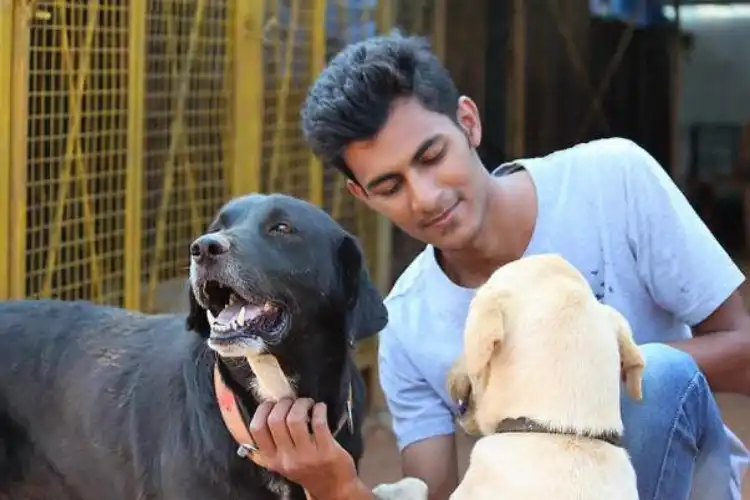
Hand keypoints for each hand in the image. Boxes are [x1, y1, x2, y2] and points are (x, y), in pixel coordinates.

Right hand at [248, 398, 364, 499]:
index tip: (272, 403)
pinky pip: (318, 422)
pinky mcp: (326, 451)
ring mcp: (306, 456)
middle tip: (293, 401)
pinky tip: (320, 408)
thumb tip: (271, 409)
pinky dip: (319, 409)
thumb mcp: (285, 462)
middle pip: (275, 420)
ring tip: (307, 403)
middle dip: (284, 403)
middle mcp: (287, 459)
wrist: (334, 489)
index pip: (257, 430)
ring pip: (295, 419)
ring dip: (301, 404)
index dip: (263, 410)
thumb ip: (275, 443)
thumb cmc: (308, 470)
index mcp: (272, 460)